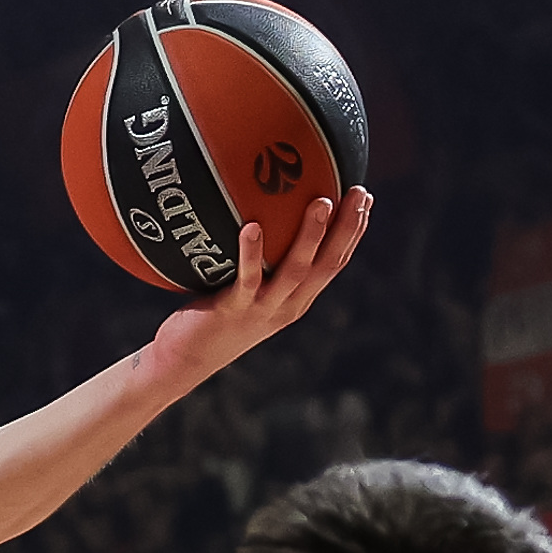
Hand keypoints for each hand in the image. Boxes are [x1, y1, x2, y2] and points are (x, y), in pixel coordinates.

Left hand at [141, 190, 373, 391]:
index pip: (335, 262)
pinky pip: (247, 279)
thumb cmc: (213, 316)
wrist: (186, 360)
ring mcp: (263, 309)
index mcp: (297, 299)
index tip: (365, 197)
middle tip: (357, 192)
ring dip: (311, 236)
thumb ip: (262, 258)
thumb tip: (260, 210)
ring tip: (321, 202)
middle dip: (348, 228)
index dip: (354, 231)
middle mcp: (288, 305)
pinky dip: (251, 253)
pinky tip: (251, 226)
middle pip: (328, 264)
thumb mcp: (247, 288)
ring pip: (296, 271)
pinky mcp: (234, 310)